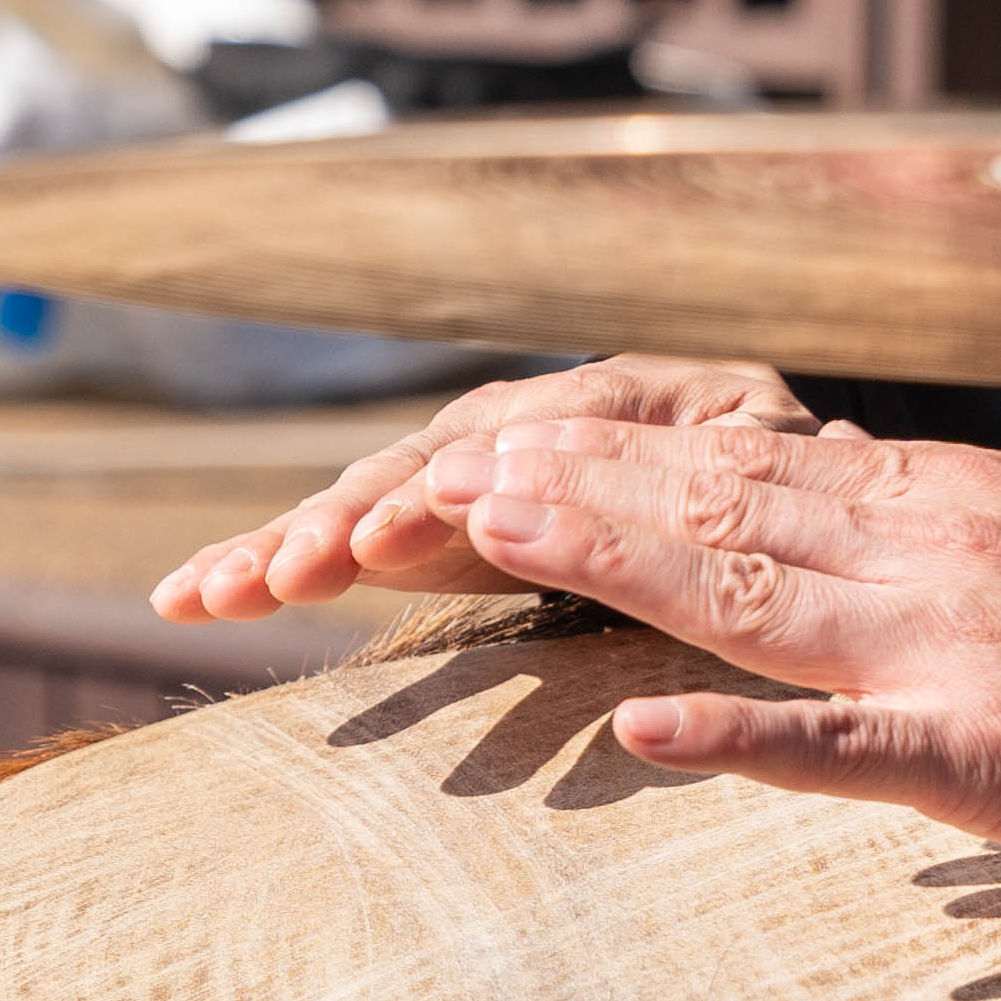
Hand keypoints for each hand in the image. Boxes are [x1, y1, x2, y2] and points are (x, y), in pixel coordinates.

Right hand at [150, 353, 826, 620]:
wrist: (801, 499)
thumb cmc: (799, 476)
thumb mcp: (784, 457)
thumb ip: (751, 451)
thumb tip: (750, 436)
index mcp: (612, 403)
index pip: (505, 442)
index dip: (432, 493)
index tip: (363, 547)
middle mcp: (530, 427)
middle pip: (415, 467)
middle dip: (333, 520)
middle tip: (266, 579)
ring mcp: (485, 474)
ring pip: (373, 504)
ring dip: (284, 543)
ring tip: (205, 595)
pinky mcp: (455, 527)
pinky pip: (366, 543)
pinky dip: (285, 562)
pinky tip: (198, 596)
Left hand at [431, 415, 1000, 897]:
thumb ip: (926, 530)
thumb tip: (821, 500)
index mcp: (945, 501)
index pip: (752, 461)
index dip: (622, 453)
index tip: (517, 441)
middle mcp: (934, 547)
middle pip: (724, 502)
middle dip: (578, 482)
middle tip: (453, 463)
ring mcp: (951, 646)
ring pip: (753, 588)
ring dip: (612, 557)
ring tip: (494, 529)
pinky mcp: (984, 753)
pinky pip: (841, 743)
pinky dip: (737, 734)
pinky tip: (645, 729)